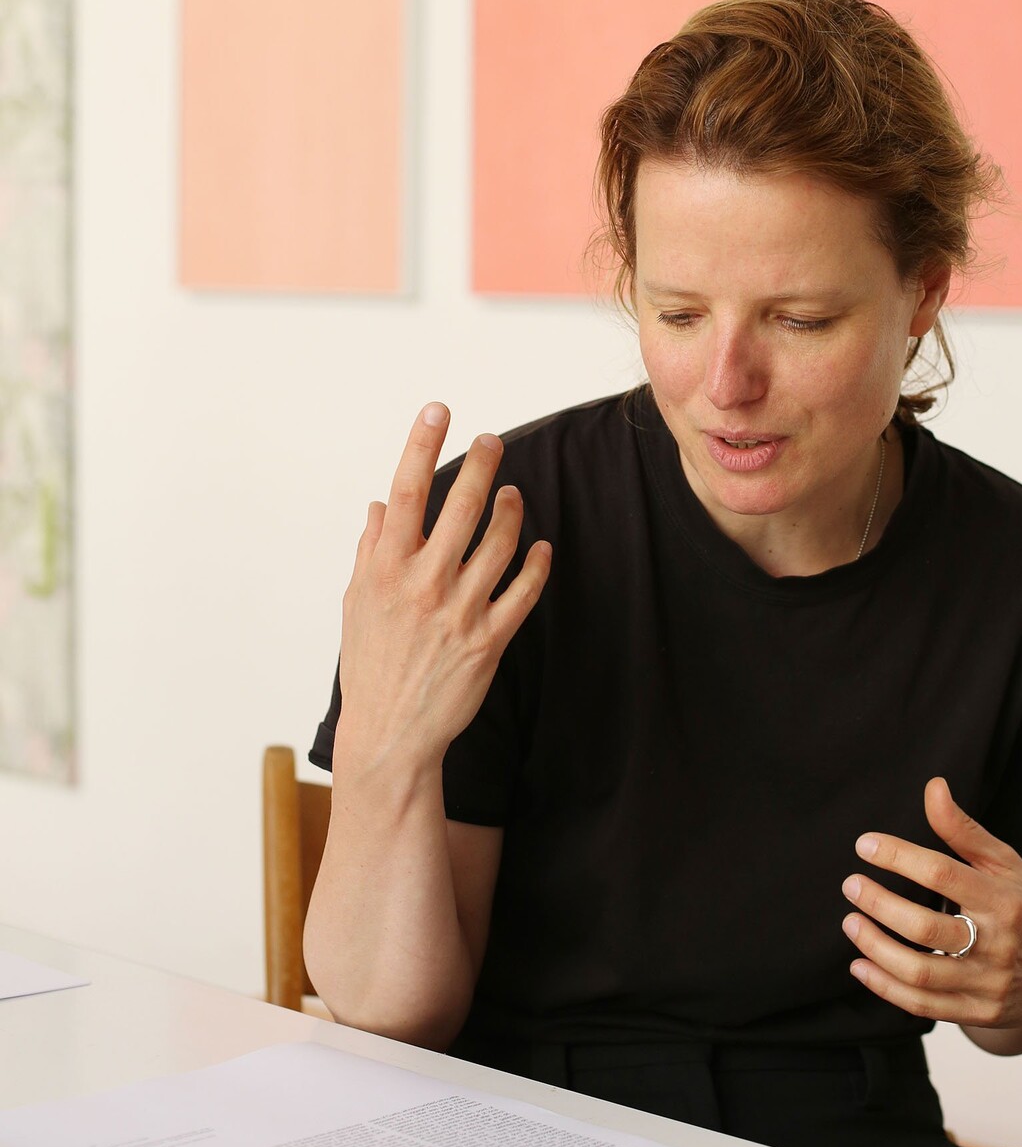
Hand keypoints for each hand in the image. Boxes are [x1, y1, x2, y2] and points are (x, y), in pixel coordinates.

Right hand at [336, 403, 551, 783]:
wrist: (389, 737)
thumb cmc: (370, 664)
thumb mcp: (356, 604)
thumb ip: (370, 551)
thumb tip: (380, 506)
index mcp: (384, 569)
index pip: (406, 492)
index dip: (421, 445)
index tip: (438, 409)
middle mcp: (421, 584)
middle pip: (461, 507)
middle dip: (481, 464)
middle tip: (493, 441)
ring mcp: (458, 612)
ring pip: (499, 543)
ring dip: (511, 511)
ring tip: (513, 494)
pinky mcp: (488, 641)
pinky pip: (523, 592)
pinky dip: (535, 564)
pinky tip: (539, 547)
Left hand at [840, 777, 1021, 1033]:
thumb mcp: (1007, 864)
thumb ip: (964, 830)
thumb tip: (932, 787)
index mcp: (1005, 900)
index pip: (942, 873)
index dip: (898, 856)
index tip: (865, 845)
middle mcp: (999, 945)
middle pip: (925, 927)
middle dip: (880, 904)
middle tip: (851, 885)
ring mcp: (989, 985)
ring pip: (919, 972)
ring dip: (875, 947)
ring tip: (850, 922)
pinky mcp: (978, 1013)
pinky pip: (922, 1006)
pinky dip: (885, 986)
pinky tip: (860, 966)